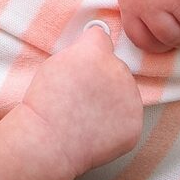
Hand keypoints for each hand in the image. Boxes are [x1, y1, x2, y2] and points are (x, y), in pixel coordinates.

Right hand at [20, 25, 141, 176]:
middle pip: (116, 67)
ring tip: (87, 116)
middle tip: (81, 97)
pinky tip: (95, 130)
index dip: (89, 51)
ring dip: (112, 101)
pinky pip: (128, 118)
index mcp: (97, 52)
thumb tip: (98, 38)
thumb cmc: (44, 103)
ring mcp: (131, 99)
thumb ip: (82, 49)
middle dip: (103, 79)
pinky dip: (116, 125)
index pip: (101, 37)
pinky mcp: (135, 124)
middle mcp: (119, 71)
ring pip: (125, 93)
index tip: (81, 65)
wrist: (48, 141)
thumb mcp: (55, 63)